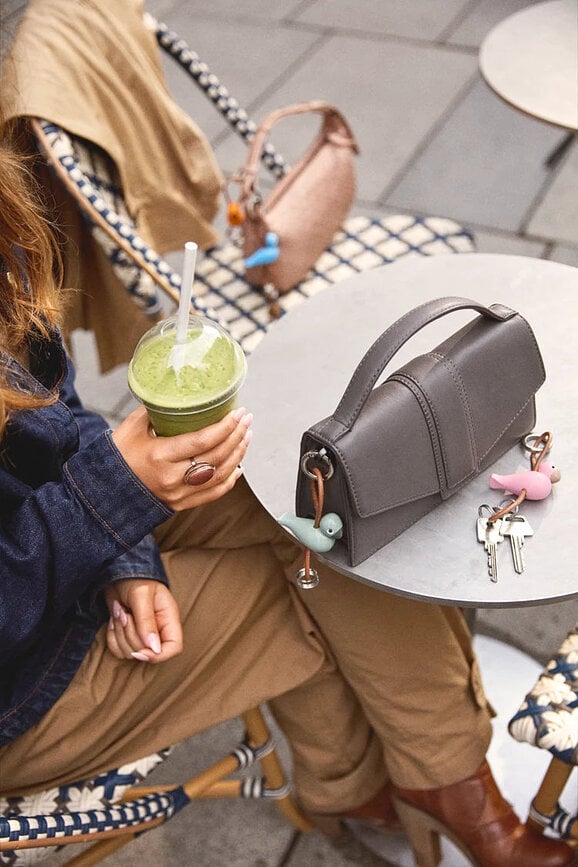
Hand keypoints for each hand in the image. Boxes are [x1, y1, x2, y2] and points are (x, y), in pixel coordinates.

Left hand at [105, 579, 182, 662]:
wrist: (117, 574)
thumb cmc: (135, 579)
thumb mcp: (141, 596)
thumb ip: (147, 621)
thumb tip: (153, 648)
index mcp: (168, 619)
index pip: (174, 648)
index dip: (158, 655)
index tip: (140, 651)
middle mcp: (157, 630)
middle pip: (146, 651)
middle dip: (129, 634)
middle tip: (125, 613)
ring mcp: (141, 635)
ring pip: (130, 652)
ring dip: (119, 633)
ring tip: (120, 612)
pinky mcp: (126, 636)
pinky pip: (118, 650)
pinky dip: (111, 637)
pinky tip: (113, 620)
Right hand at [111, 406, 252, 510]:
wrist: (104, 492)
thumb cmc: (116, 457)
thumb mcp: (132, 428)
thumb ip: (156, 410)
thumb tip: (176, 394)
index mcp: (160, 456)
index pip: (203, 440)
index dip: (226, 426)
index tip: (238, 412)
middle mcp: (173, 478)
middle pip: (217, 456)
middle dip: (237, 435)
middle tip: (247, 419)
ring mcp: (179, 494)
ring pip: (220, 475)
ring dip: (238, 454)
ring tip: (246, 436)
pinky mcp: (182, 504)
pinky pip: (213, 494)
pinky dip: (230, 479)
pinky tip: (238, 466)